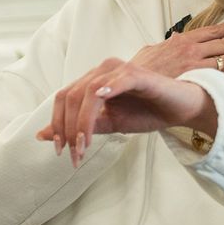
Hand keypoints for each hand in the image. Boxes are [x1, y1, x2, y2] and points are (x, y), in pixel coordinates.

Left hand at [37, 62, 216, 164]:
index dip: (57, 124)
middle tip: (74, 155)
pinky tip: (101, 102)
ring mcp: (119, 70)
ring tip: (85, 145)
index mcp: (92, 81)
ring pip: (87, 92)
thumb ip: (80, 127)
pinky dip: (106, 91)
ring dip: (82, 122)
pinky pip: (117, 81)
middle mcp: (102, 71)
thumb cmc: (147, 113)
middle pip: (70, 96)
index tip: (60, 151)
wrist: (181, 110)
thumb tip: (42, 135)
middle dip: (67, 128)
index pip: (63, 99)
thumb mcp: (110, 124)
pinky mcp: (138, 74)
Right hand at [132, 20, 223, 78]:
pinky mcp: (196, 82)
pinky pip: (223, 77)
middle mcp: (193, 51)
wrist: (127, 83)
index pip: (212, 32)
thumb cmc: (138, 71)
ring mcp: (196, 66)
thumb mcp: (150, 52)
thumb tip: (173, 38)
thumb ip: (165, 45)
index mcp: (183, 41)